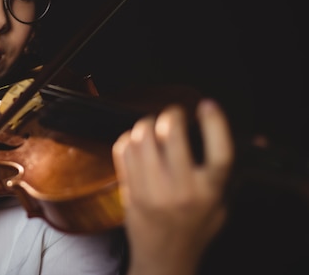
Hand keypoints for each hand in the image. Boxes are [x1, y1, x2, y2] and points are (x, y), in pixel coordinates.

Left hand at [112, 99, 233, 274]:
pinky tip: (136, 142)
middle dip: (172, 114)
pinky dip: (128, 138)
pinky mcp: (129, 190)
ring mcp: (151, 189)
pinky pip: (122, 150)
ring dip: (147, 123)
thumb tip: (242, 138)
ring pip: (142, 137)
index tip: (207, 105)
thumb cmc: (195, 229)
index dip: (215, 123)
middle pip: (171, 134)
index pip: (219, 152)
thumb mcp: (220, 206)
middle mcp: (180, 189)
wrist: (163, 259)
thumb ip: (227, 175)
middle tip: (174, 114)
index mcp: (209, 192)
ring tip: (153, 127)